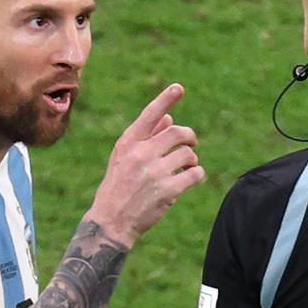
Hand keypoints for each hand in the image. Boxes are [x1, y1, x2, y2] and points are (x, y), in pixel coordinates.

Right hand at [86, 83, 204, 248]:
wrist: (111, 220)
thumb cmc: (118, 186)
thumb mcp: (124, 158)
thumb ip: (145, 137)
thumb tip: (169, 118)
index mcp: (127, 143)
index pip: (149, 115)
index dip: (165, 100)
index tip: (178, 87)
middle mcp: (140, 154)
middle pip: (177, 132)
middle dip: (190, 136)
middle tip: (191, 143)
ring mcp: (154, 172)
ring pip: (188, 154)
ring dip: (191, 160)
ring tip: (185, 168)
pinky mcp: (168, 190)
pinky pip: (195, 174)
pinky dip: (196, 175)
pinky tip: (189, 179)